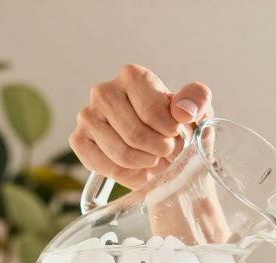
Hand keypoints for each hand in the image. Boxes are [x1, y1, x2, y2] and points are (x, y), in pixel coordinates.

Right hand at [70, 64, 212, 189]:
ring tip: (152, 157)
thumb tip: (182, 112)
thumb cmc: (178, 128)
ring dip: (146, 163)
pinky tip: (136, 166)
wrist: (163, 153)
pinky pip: (106, 167)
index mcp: (132, 76)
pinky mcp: (78, 140)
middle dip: (159, 150)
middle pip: (136, 135)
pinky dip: (128, 174)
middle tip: (165, 150)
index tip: (175, 133)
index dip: (170, 132)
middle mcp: (103, 91)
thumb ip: (197, 100)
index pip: (153, 112)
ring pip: (122, 154)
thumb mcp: (197, 111)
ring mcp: (87, 116)